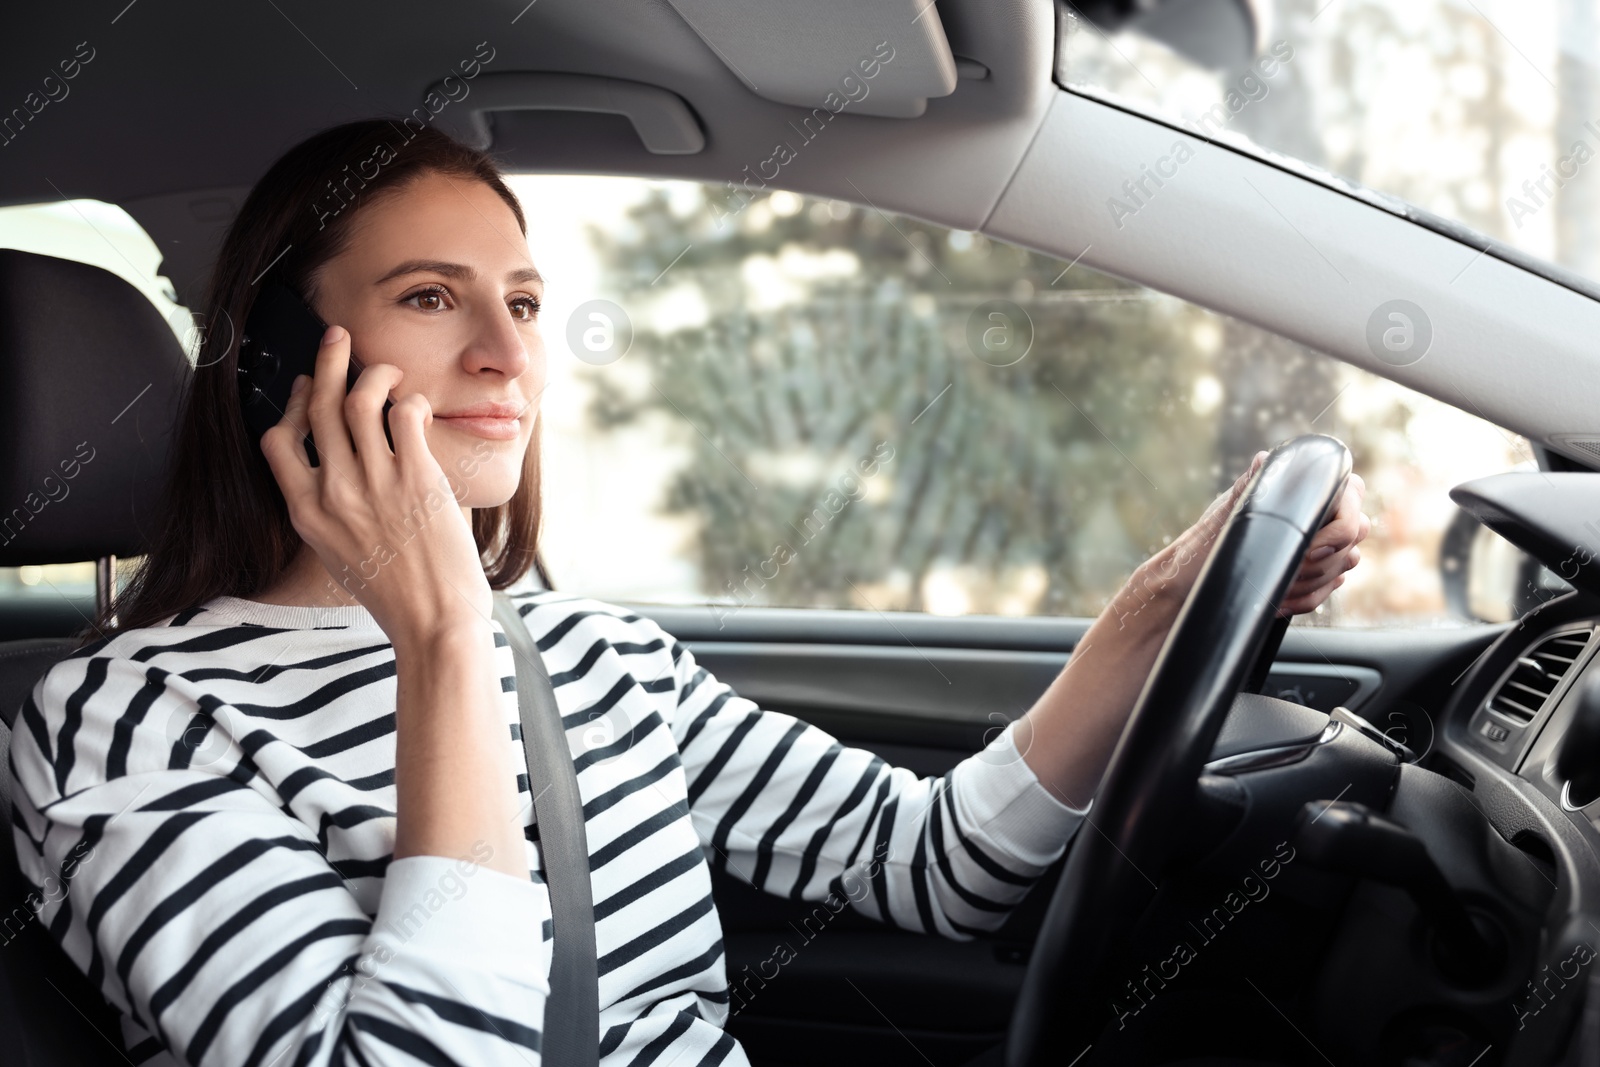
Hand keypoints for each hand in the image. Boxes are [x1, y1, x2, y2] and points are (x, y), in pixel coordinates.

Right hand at [259, 325, 492, 644]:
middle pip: (318, 408)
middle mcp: (333, 494)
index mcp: (306, 514)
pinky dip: (412, 402)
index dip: (289, 406)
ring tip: (387, 369)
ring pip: (360, 402)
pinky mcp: (417, 480)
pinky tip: (419, 407)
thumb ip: (331, 515)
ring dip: (374, 374)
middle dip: (326, 362)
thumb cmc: (396, 597)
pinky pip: (406, 416)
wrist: (434, 624)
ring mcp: (374, 484)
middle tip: (337, 337)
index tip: (305, 388)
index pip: (276, 442)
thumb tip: (336, 480)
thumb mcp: (340, 557)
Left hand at [1127, 450, 1369, 619]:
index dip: (1339, 526)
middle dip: (1321, 560)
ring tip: (1277, 587)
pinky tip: (1280, 601)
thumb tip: (1266, 458)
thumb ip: (1252, 485)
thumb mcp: (1226, 515)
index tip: (1308, 548)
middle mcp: (1315, 512)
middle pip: (1354, 534)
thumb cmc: (1204, 547)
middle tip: (1287, 571)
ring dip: (1311, 582)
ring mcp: (1319, 543)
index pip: (1351, 496)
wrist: (1189, 588)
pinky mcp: (1313, 573)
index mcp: (1300, 489)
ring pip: (1344, 564)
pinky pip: (1330, 588)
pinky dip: (1306, 599)